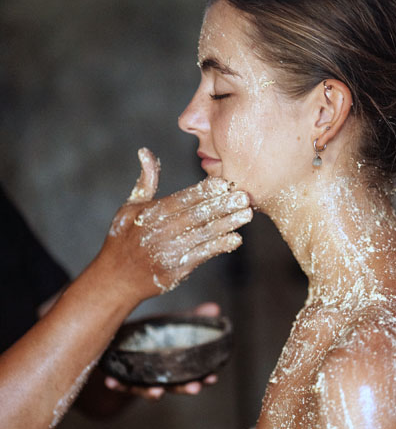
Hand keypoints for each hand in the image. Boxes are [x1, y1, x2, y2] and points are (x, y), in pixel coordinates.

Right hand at [98, 148, 252, 304]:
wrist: (117, 278)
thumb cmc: (124, 237)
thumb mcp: (130, 206)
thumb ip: (146, 180)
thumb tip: (145, 151)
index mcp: (149, 214)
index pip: (181, 199)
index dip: (203, 191)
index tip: (224, 183)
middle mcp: (159, 232)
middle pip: (195, 216)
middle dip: (222, 206)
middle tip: (244, 197)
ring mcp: (168, 252)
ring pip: (202, 235)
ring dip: (227, 224)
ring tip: (246, 214)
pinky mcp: (175, 270)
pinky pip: (201, 256)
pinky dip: (219, 247)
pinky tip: (235, 239)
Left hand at [103, 302, 222, 399]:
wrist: (124, 346)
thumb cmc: (155, 337)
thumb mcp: (174, 324)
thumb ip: (193, 318)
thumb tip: (214, 308)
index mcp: (176, 367)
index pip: (194, 375)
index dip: (205, 378)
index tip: (213, 378)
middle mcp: (161, 378)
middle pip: (175, 387)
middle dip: (185, 388)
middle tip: (195, 388)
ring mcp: (142, 381)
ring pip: (149, 390)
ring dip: (153, 393)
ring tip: (158, 393)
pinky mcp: (123, 379)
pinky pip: (120, 384)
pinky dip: (116, 384)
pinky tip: (111, 382)